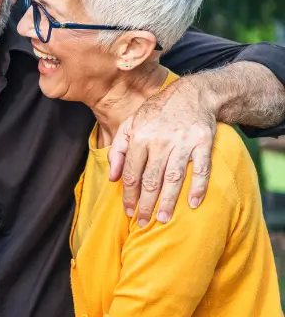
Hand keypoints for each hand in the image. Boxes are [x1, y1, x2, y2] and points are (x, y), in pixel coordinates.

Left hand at [108, 78, 214, 225]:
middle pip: (151, 179)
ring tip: (162, 218)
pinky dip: (198, 187)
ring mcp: (183, 142)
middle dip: (146, 203)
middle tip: (143, 222)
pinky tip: (192, 203)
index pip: (131, 172)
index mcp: (140, 137)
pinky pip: (201, 169)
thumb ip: (118, 150)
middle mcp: (160, 141)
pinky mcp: (203, 142)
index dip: (129, 194)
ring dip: (168, 200)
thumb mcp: (130, 124)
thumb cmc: (157, 112)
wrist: (192, 94)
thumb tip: (112, 177)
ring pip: (173, 177)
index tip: (128, 211)